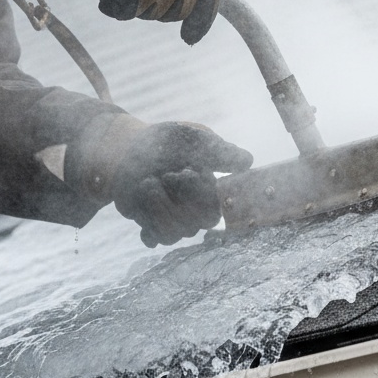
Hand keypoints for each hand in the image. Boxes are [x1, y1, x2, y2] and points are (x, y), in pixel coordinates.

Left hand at [77, 121, 252, 247]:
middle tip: (167, 174)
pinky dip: (148, 222)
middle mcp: (197, 210)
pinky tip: (142, 201)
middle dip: (183, 198)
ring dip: (161, 207)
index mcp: (213, 190)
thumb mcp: (196, 139)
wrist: (129, 149)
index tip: (187, 171)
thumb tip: (248, 161)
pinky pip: (156, 239)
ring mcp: (175, 220)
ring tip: (147, 183)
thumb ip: (220, 150)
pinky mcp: (152, 227)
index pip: (220, 205)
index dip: (202, 192)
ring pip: (178, 233)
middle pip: (201, 222)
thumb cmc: (168, 142)